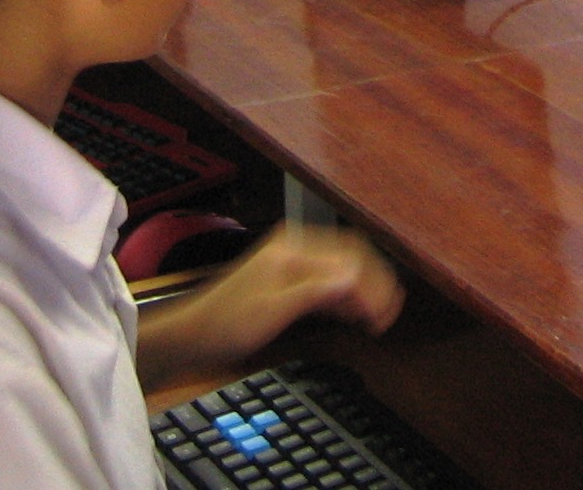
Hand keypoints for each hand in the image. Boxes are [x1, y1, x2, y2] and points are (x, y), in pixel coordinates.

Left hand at [138, 227, 401, 387]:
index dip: (373, 285)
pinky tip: (352, 310)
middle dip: (375, 280)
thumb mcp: (274, 310)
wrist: (193, 334)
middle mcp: (294, 247)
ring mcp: (291, 260)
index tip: (385, 310)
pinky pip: (328, 276)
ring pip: (342, 264)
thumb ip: (316, 291)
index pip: (349, 258)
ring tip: (379, 311)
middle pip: (351, 254)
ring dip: (363, 286)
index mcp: (293, 250)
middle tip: (390, 310)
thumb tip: (355, 279)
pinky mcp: (287, 275)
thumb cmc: (225, 324)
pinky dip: (346, 292)